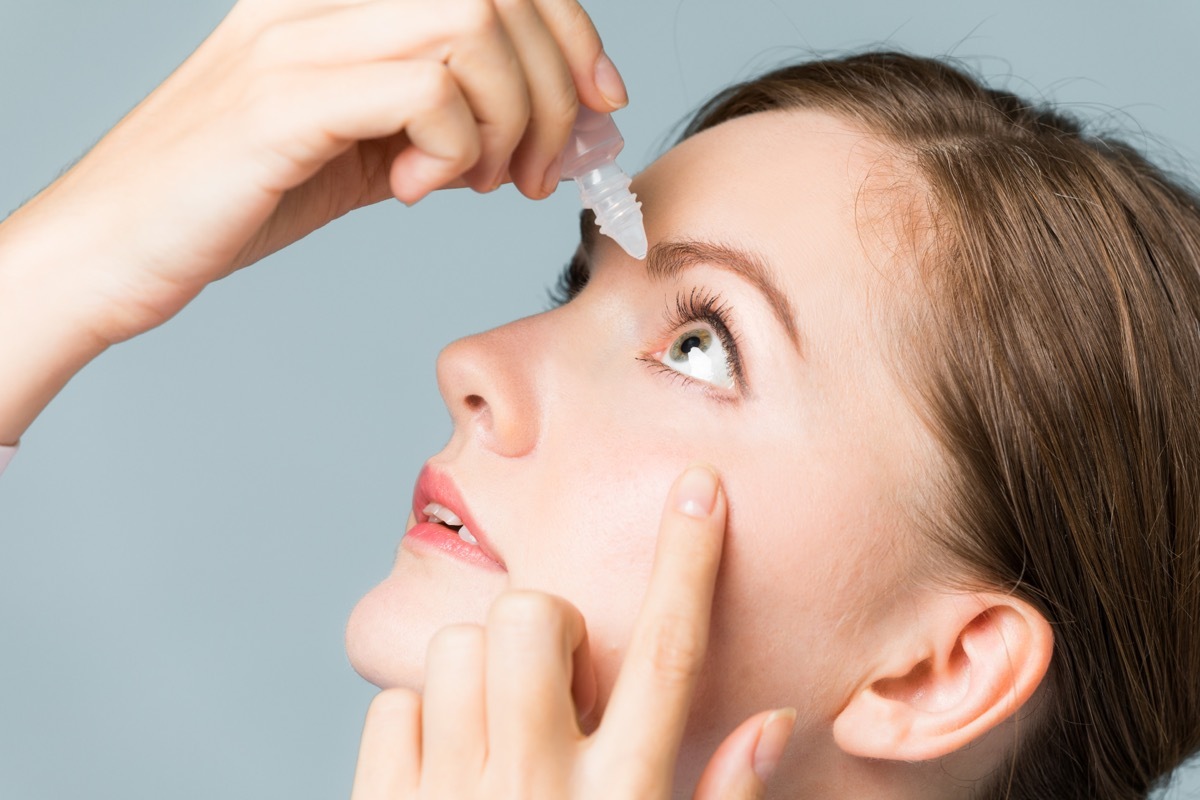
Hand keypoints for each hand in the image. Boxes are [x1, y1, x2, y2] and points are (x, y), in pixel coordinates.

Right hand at [1, 0, 625, 348]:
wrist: (114, 247)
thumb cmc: (233, 198)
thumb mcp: (358, 151)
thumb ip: (439, 130)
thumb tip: (540, 136)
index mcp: (338, 0)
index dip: (569, 28)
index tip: (600, 101)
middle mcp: (319, 0)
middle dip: (558, 84)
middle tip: (544, 164)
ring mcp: (297, 40)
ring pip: (472, 30)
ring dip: (512, 120)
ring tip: (485, 180)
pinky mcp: (284, 101)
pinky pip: (426, 92)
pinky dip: (454, 150)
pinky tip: (415, 190)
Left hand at [349, 465, 796, 798]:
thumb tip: (774, 723)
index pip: (669, 657)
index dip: (690, 564)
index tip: (698, 490)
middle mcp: (537, 789)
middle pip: (534, 618)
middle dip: (544, 625)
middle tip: (554, 684)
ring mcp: (454, 798)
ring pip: (457, 649)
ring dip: (480, 674)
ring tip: (499, 733)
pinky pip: (393, 706)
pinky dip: (418, 723)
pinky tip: (445, 770)